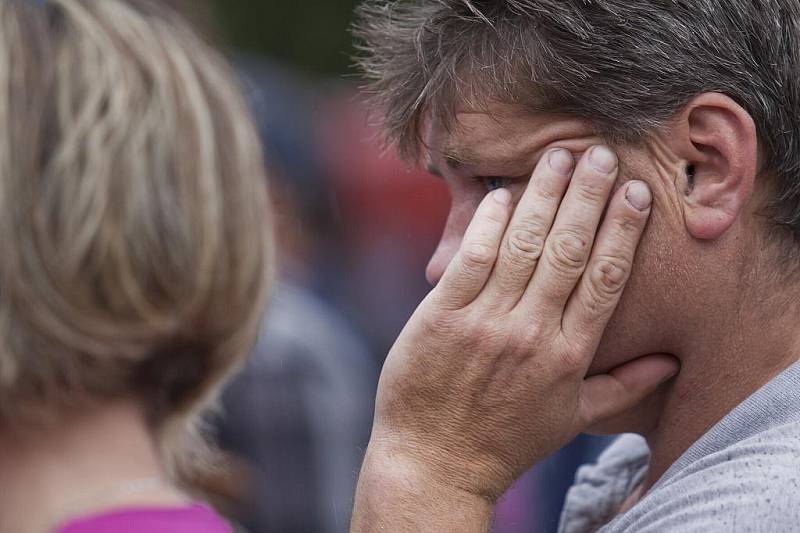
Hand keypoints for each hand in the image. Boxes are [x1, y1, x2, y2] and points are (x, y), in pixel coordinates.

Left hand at [365, 146, 678, 501]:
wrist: (435, 462)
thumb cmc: (505, 441)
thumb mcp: (570, 421)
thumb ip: (621, 387)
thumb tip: (668, 363)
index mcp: (568, 356)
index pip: (605, 279)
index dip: (623, 230)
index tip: (637, 193)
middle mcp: (531, 333)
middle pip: (568, 250)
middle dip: (587, 196)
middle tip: (600, 153)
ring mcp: (484, 322)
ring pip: (523, 245)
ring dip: (543, 195)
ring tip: (559, 156)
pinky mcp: (441, 317)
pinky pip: (471, 259)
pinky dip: (489, 224)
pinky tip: (504, 195)